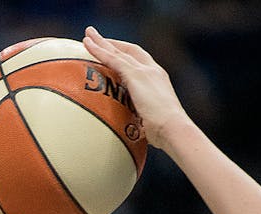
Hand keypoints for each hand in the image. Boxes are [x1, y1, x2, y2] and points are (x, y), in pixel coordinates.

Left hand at [81, 26, 188, 149]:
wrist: (173, 128)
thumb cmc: (164, 132)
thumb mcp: (150, 121)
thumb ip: (139, 118)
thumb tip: (129, 131)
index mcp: (157, 79)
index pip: (140, 60)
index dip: (126, 54)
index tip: (113, 51)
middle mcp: (152, 70)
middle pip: (129, 51)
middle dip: (112, 42)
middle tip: (96, 36)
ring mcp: (145, 71)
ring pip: (118, 51)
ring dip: (101, 41)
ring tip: (87, 34)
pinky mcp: (136, 74)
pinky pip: (113, 59)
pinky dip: (99, 50)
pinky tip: (87, 45)